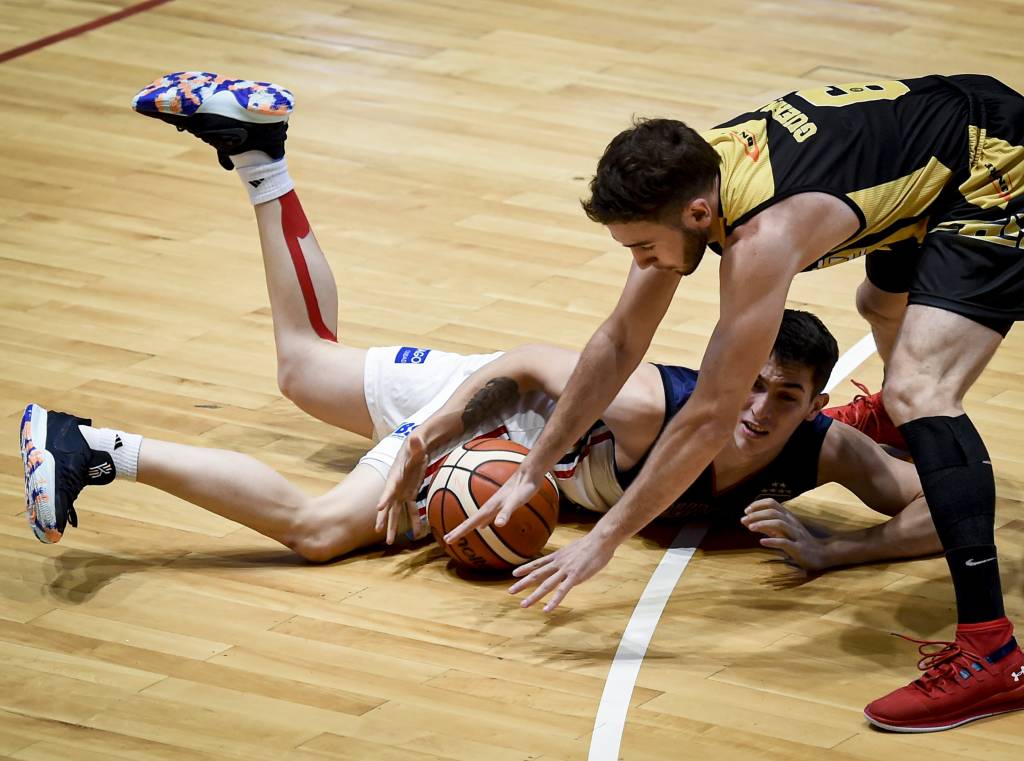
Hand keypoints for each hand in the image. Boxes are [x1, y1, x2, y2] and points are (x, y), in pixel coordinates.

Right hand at [376, 430, 428, 544]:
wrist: (416, 449)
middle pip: (387, 505)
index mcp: (395, 476)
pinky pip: (410, 510)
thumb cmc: (415, 446)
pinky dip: (413, 521)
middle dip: (383, 518)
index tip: (379, 508)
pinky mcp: (409, 495)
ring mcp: (401, 492)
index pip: (388, 488)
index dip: (384, 498)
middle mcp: (395, 487)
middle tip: (378, 531)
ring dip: (392, 526)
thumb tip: (415, 438)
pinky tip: (415, 533)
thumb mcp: (416, 445)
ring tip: (388, 542)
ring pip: (395, 512)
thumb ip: (416, 444)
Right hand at [442, 464, 545, 543]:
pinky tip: (483, 527)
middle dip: (459, 531)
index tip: (448, 540)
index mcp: (489, 508)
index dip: (459, 532)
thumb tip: (498, 524)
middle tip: (447, 540)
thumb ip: (506, 513)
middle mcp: (489, 507)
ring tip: (459, 534)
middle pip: (470, 522)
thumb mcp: (515, 502)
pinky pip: (486, 517)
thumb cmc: (522, 489)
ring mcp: (494, 506)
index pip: (471, 523)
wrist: (528, 475)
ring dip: (467, 527)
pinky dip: (481, 523)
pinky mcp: (501, 505)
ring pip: (477, 519)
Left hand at [508, 531, 615, 611]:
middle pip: (537, 575)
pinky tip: (546, 609)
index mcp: (558, 556)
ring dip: (534, 596)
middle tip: (510, 592)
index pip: (538, 563)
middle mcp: (558, 563)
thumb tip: (568, 557)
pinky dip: (553, 601)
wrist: (600, 539)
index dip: (525, 568)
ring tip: (523, 605)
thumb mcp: (574, 548)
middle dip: (522, 584)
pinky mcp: (575, 577)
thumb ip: (568, 555)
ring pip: (546, 585)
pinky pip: (562, 591)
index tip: (514, 573)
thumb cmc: (592, 543)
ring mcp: (565, 570)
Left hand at [740, 498, 827, 570]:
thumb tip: (745, 520)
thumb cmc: (798, 542)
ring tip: (750, 528)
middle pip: (774, 512)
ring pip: (779, 524)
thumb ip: (764, 526)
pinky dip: (772, 541)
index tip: (746, 511)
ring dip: (763, 524)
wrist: (821, 555)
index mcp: (788, 517)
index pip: (773, 503)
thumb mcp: (781, 532)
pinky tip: (762, 542)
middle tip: (744, 520)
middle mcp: (792, 523)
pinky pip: (785, 542)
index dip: (758, 504)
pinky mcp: (798, 548)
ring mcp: (796, 535)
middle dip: (757, 514)